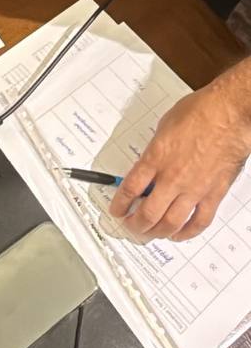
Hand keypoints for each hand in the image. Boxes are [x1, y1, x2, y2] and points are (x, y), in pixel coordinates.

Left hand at [109, 77, 250, 241]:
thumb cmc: (200, 112)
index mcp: (155, 158)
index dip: (120, 204)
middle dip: (135, 225)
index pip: (129, 189)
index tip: (117, 210)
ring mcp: (193, 188)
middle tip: (131, 226)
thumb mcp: (164, 126)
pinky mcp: (214, 193)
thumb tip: (149, 164)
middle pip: (148, 213)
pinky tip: (179, 235)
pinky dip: (188, 232)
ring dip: (157, 232)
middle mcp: (172, 178)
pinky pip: (199, 221)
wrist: (229, 113)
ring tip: (151, 233)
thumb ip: (156, 150)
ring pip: (171, 223)